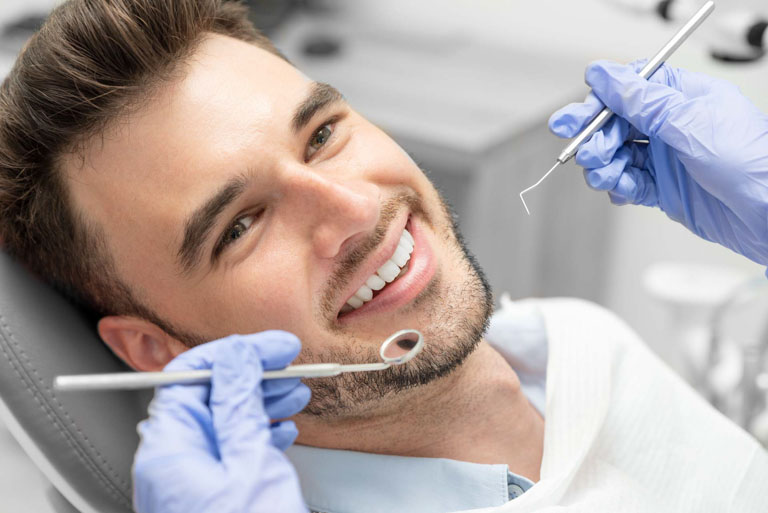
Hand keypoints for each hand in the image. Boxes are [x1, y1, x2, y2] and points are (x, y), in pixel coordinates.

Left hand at [133, 331, 310, 512]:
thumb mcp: (251, 463)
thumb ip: (239, 406)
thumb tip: (236, 357)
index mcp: (169, 447)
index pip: (191, 373)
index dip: (236, 352)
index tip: (274, 346)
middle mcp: (170, 461)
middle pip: (208, 396)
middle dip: (254, 376)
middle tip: (291, 367)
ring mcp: (187, 480)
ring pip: (222, 422)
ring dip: (261, 403)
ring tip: (295, 394)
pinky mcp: (207, 495)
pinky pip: (227, 451)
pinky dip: (257, 435)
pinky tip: (282, 430)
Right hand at [549, 60, 767, 264]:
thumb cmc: (752, 161)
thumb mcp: (690, 121)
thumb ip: (642, 101)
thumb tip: (606, 75)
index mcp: (681, 98)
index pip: (628, 90)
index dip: (599, 102)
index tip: (577, 116)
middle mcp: (671, 126)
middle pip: (615, 124)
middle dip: (595, 137)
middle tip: (586, 151)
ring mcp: (666, 159)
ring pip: (617, 155)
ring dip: (604, 165)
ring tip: (606, 175)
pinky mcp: (664, 189)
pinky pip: (628, 184)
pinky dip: (618, 187)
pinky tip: (620, 189)